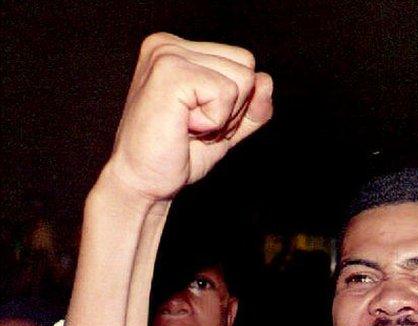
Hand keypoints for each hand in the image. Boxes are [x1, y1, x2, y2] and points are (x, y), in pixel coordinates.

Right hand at [104, 33, 272, 201]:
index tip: (200, 119)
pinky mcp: (169, 72)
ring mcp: (166, 54)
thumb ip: (251, 105)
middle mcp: (168, 44)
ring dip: (222, 116)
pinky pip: (226, 92)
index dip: (236, 101)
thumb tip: (266, 80)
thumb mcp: (227, 126)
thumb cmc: (179, 154)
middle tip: (193, 126)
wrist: (144, 182)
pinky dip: (214, 121)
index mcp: (179, 50)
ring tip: (188, 126)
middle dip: (231, 108)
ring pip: (242, 78)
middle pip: (246, 66)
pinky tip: (183, 127)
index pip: (243, 62)